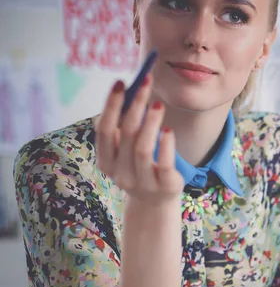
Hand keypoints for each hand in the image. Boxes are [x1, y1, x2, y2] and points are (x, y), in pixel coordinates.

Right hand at [96, 75, 183, 202]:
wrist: (155, 203)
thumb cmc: (139, 168)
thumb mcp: (126, 151)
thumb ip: (123, 127)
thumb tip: (127, 91)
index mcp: (106, 161)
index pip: (104, 129)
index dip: (111, 105)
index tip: (121, 83)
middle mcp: (120, 174)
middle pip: (125, 134)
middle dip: (135, 105)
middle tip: (146, 83)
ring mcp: (142, 183)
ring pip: (142, 149)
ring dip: (150, 122)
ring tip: (158, 105)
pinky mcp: (164, 187)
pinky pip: (164, 164)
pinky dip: (165, 145)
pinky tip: (168, 129)